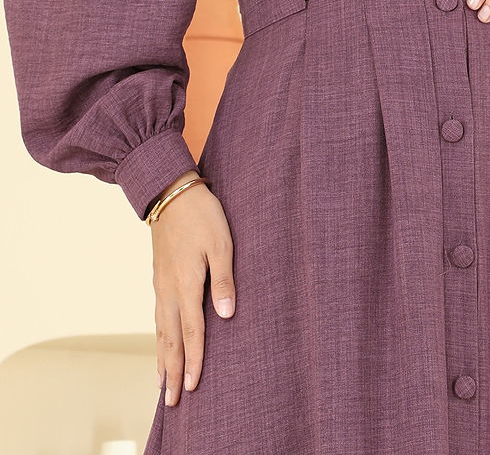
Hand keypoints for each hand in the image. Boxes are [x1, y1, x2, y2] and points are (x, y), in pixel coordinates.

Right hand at [150, 169, 235, 406]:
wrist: (169, 191)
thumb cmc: (202, 215)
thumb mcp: (221, 243)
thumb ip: (224, 280)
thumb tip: (226, 315)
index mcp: (186, 284)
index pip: (191, 332)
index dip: (194, 360)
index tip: (194, 388)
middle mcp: (169, 290)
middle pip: (170, 340)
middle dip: (172, 372)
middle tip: (172, 403)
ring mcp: (160, 285)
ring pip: (160, 331)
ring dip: (163, 360)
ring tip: (162, 385)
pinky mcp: (159, 278)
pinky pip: (157, 317)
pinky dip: (158, 339)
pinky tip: (160, 345)